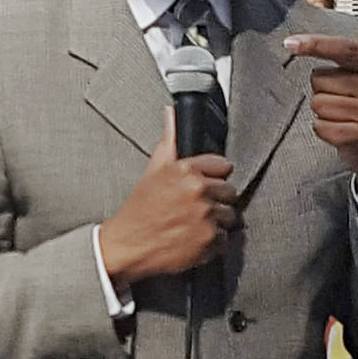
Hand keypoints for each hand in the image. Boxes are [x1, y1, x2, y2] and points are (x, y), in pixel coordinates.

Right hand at [97, 112, 237, 287]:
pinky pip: (225, 239)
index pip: (223, 166)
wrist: (127, 246)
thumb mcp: (152, 171)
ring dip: (217, 222)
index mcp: (186, 170)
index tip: (203, 187)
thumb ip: (169, 141)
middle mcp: (198, 191)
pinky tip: (194, 240)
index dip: (213, 178)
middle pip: (229, 192)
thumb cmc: (139, 210)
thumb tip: (171, 113)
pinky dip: (213, 243)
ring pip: (230, 216)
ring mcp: (206, 216)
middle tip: (197, 209)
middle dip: (216, 201)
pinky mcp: (210, 240)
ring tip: (194, 225)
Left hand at [284, 0, 357, 204]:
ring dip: (324, 111)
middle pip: (319, 80)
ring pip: (317, 104)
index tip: (290, 43)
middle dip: (324, 89)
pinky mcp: (357, 136)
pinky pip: (319, 126)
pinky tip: (342, 129)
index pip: (343, 49)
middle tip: (343, 98)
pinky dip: (324, 130)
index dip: (316, 44)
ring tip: (344, 114)